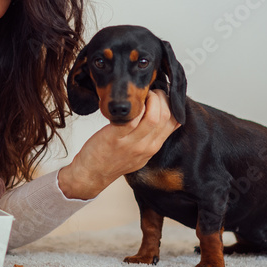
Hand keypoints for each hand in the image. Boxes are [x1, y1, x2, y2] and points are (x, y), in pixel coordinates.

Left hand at [58, 89, 179, 199]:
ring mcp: (130, 143)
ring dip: (149, 99)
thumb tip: (163, 118)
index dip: (171, 103)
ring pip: (152, 117)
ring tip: (140, 95)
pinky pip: (130, 120)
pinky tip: (127, 105)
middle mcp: (145, 146)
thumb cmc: (113, 160)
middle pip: (165, 116)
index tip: (161, 96)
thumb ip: (151, 137)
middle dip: (161, 97)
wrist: (92, 175)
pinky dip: (132, 109)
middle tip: (150, 91)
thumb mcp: (140, 153)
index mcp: (153, 147)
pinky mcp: (114, 138)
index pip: (174, 121)